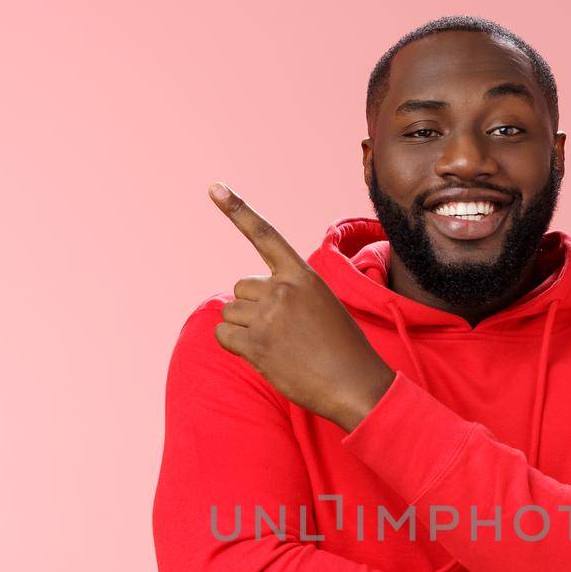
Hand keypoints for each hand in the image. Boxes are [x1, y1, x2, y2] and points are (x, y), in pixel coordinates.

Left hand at [208, 182, 395, 430]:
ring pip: (230, 314)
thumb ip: (289, 296)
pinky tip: (261, 356)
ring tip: (278, 347)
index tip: (215, 187)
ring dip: (244, 330)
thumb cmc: (343, 350)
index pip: (265, 236)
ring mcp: (268, 316)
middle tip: (281, 333)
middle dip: (251, 309)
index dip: (237, 210)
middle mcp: (283, 290)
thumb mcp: (324, 307)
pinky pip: (223, 336)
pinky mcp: (256, 343)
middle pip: (240, 288)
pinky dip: (234, 346)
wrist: (355, 384)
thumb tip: (245, 304)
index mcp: (303, 275)